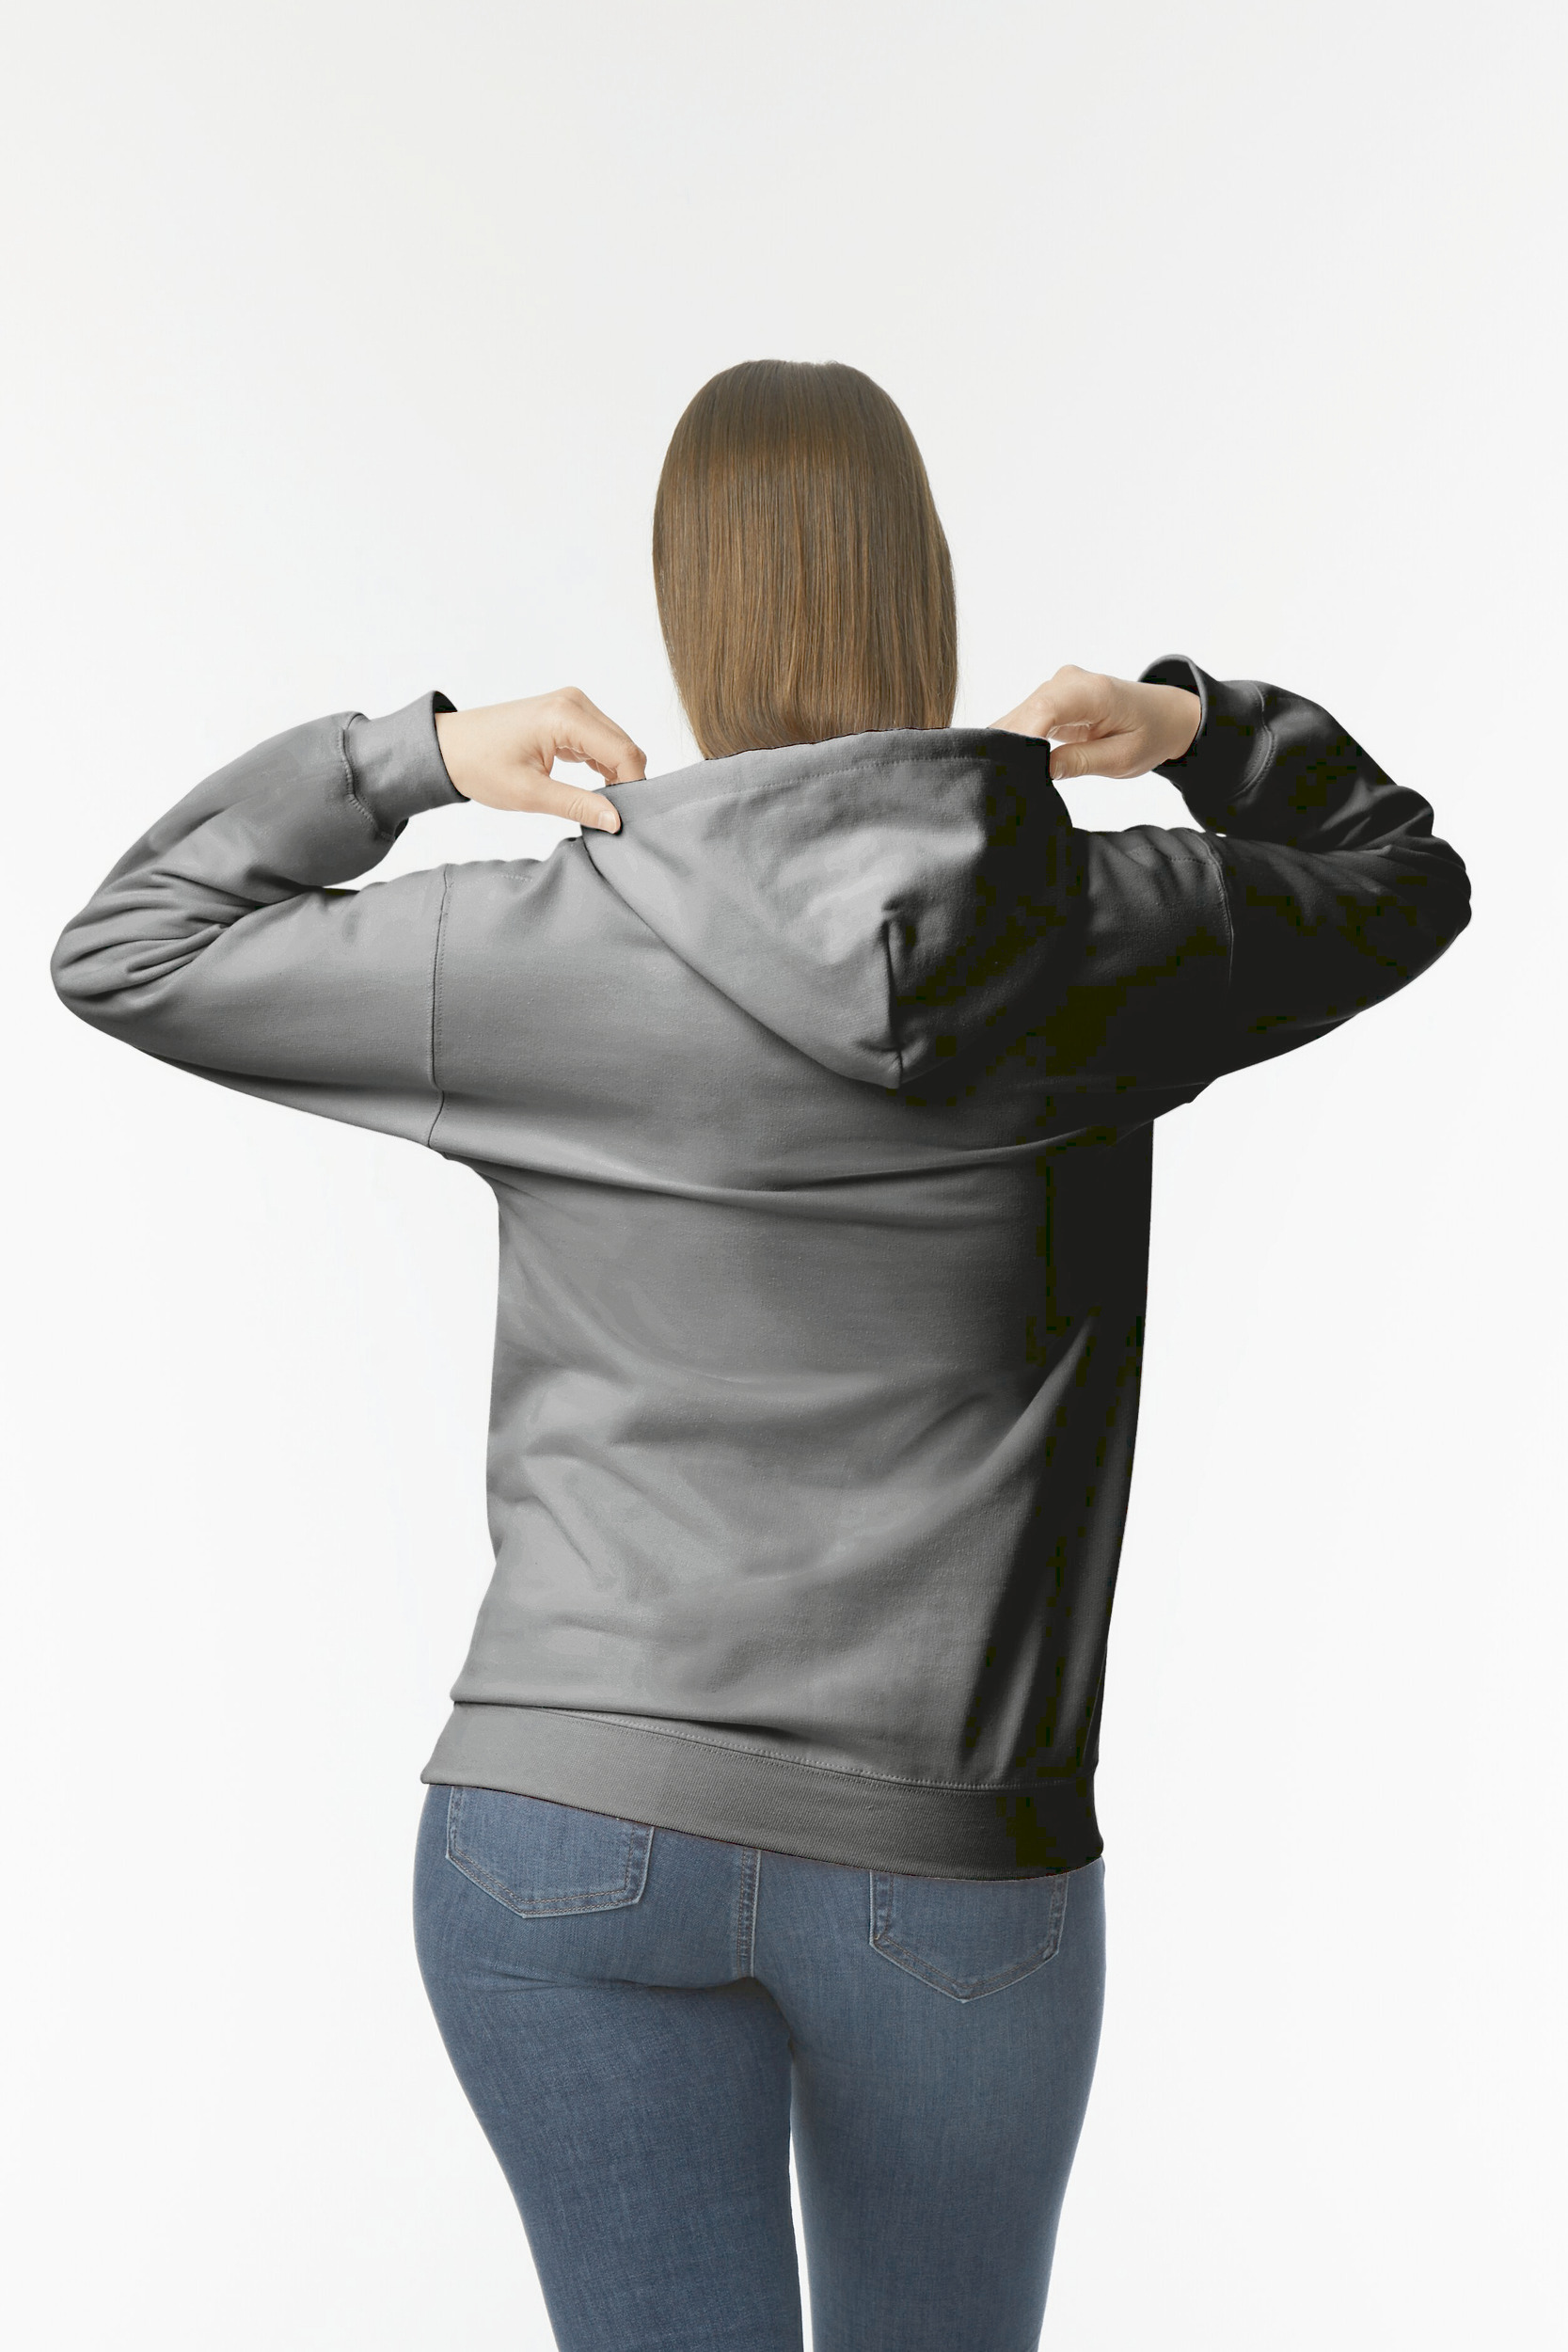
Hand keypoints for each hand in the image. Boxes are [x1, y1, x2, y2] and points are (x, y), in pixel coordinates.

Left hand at [435, 687, 645, 832]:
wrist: (449, 747)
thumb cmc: (480, 766)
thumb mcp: (530, 794)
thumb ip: (577, 805)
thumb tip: (615, 821)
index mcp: (565, 716)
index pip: (623, 752)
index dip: (633, 786)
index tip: (625, 817)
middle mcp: (574, 702)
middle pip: (624, 745)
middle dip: (627, 780)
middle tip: (614, 816)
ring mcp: (571, 705)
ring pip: (615, 743)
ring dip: (615, 773)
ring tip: (601, 804)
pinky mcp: (567, 713)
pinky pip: (600, 739)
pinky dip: (603, 764)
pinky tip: (593, 788)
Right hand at [992, 666, 1200, 781]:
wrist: (1165, 715)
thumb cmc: (1149, 735)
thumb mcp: (1122, 759)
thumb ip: (1081, 762)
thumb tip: (1042, 768)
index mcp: (1095, 692)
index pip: (1045, 709)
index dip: (1022, 737)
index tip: (1011, 767)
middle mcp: (1071, 680)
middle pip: (1026, 712)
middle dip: (1011, 746)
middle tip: (1003, 782)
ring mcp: (1058, 685)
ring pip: (1020, 715)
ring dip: (1011, 744)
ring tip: (1008, 775)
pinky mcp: (1051, 696)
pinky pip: (1025, 716)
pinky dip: (1018, 738)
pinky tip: (1015, 760)